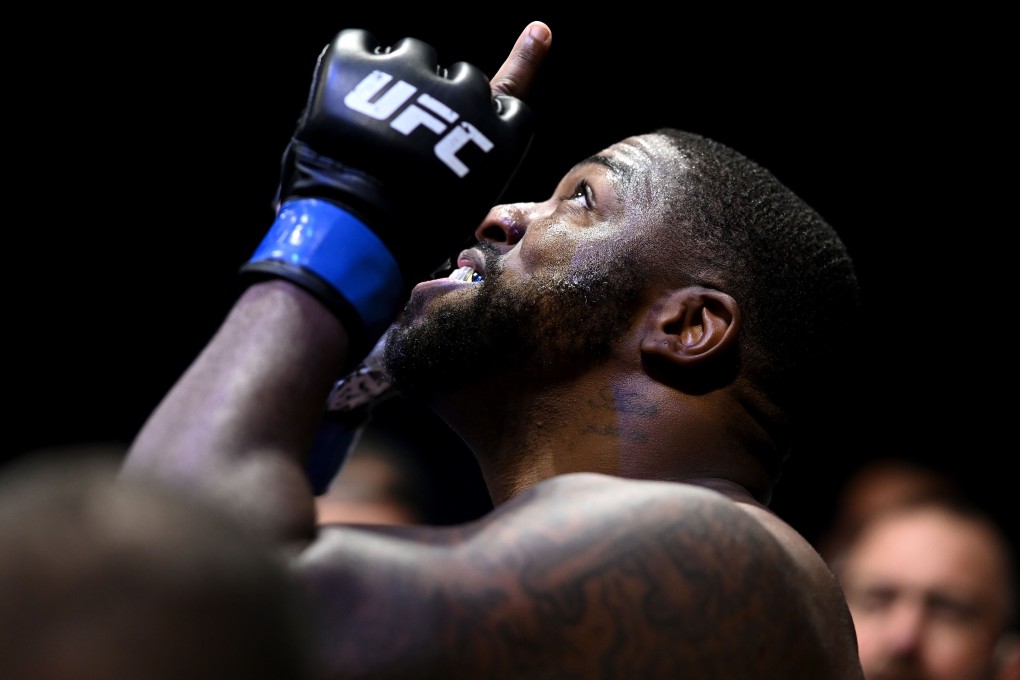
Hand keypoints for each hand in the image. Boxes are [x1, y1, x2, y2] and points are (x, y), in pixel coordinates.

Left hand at [241, 23, 550, 355]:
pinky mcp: (360, 62)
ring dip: (399, 77)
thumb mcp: (464, 210)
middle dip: (441, 99)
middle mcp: (466, 95)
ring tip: (373, 121)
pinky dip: (352, 65)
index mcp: (499, 136)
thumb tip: (468, 174)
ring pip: (414, 55)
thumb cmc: (413, 239)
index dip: (516, 75)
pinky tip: (344, 98)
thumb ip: (469, 171)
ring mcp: (413, 72)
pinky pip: (359, 45)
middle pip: (463, 78)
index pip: (513, 98)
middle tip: (408, 136)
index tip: (537, 34)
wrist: (360, 233)